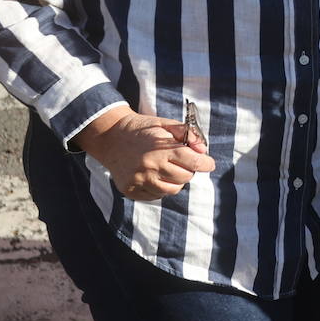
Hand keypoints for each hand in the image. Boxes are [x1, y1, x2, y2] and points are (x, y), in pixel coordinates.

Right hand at [73, 106, 215, 201]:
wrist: (110, 137)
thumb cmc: (142, 129)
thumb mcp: (165, 124)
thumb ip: (187, 135)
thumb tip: (203, 151)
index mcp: (161, 150)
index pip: (193, 162)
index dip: (205, 163)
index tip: (208, 163)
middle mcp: (150, 168)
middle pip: (185, 178)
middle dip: (189, 170)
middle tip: (183, 162)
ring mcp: (140, 181)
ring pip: (172, 190)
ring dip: (176, 181)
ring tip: (168, 168)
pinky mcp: (131, 191)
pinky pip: (156, 196)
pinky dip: (161, 187)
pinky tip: (155, 175)